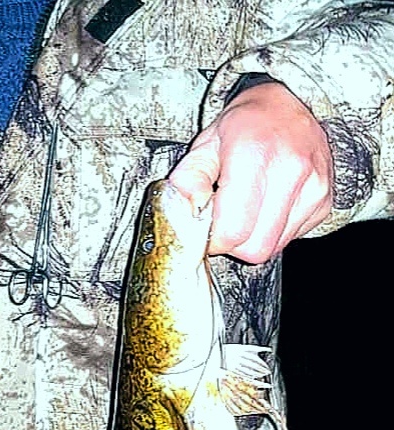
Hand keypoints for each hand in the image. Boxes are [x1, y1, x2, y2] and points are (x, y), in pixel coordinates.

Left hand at [169, 82, 332, 262]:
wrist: (296, 102)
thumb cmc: (247, 123)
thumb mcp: (208, 141)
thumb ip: (189, 179)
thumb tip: (184, 212)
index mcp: (254, 154)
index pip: (233, 231)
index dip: (214, 239)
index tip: (208, 227)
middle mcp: (290, 172)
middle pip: (256, 249)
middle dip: (234, 244)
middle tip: (226, 221)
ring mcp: (314, 189)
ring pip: (273, 248)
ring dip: (253, 239)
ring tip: (248, 210)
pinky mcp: (324, 202)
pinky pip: (290, 238)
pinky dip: (273, 231)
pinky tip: (269, 206)